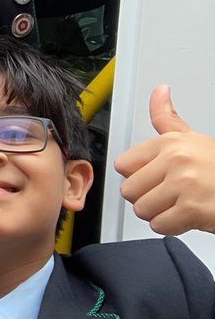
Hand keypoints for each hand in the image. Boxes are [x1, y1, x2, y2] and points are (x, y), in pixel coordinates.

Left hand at [115, 86, 214, 234]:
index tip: (155, 177)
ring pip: (142, 209)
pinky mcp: (193, 209)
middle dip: (147, 198)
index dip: (138, 176)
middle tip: (170, 194)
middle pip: (129, 191)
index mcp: (171, 143)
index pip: (123, 165)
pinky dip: (173, 226)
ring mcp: (185, 184)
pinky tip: (189, 216)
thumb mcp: (195, 139)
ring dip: (160, 213)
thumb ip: (167, 119)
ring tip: (180, 204)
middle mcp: (177, 160)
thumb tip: (159, 91)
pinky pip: (160, 225)